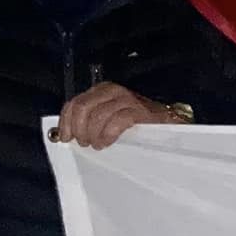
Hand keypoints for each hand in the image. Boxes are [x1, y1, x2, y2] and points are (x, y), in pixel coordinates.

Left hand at [54, 84, 189, 149]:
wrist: (169, 124)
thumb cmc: (135, 124)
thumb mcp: (109, 117)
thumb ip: (90, 120)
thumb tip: (68, 134)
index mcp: (102, 91)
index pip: (74, 103)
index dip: (66, 122)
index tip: (66, 138)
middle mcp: (113, 91)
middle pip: (83, 108)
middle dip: (80, 129)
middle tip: (85, 143)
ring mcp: (128, 100)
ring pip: (97, 115)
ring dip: (93, 134)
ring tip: (98, 144)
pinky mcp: (140, 111)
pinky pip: (117, 121)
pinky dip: (108, 134)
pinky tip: (107, 142)